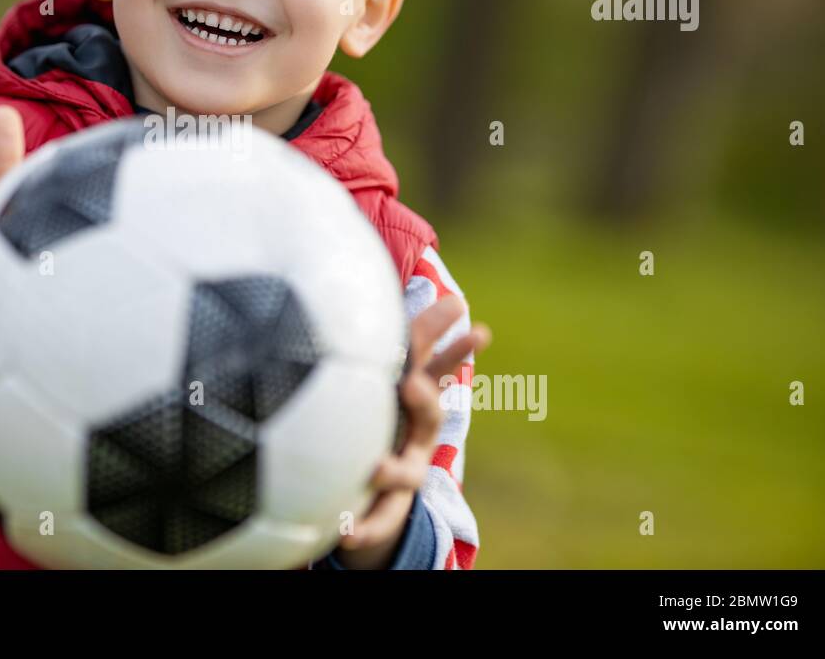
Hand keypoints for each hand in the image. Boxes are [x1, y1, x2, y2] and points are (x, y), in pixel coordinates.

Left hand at [331, 293, 490, 568]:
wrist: (370, 490)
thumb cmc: (378, 420)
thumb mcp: (389, 380)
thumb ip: (410, 343)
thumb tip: (432, 293)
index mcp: (414, 400)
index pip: (436, 369)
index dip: (455, 349)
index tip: (478, 327)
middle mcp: (416, 436)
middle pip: (429, 418)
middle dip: (425, 399)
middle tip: (411, 383)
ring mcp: (404, 471)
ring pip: (407, 471)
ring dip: (394, 468)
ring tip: (375, 466)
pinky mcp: (386, 508)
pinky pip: (378, 521)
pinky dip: (364, 527)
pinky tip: (346, 530)